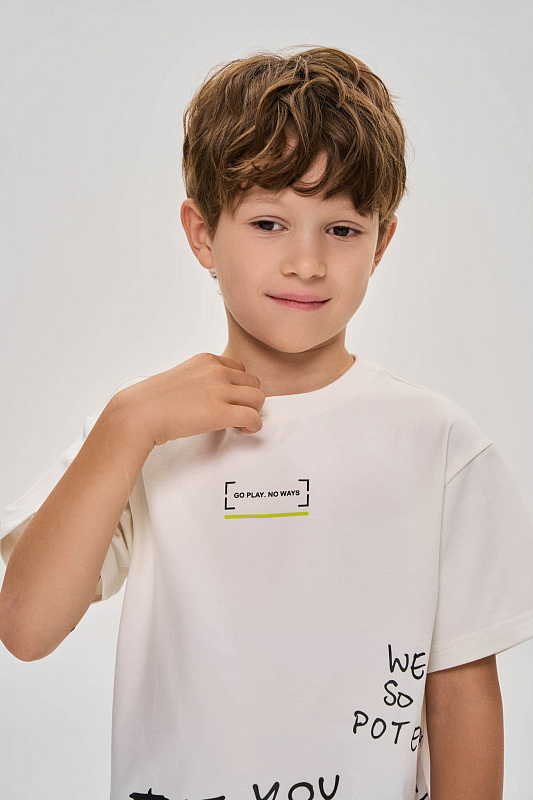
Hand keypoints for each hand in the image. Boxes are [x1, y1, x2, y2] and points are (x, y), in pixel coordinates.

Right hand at [115, 352, 265, 448]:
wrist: (139, 413)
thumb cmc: (154, 401)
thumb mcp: (182, 377)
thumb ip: (201, 380)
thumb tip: (213, 395)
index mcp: (207, 360)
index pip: (241, 369)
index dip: (239, 388)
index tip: (231, 400)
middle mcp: (217, 371)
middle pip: (254, 383)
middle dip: (248, 400)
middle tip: (237, 413)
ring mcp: (220, 390)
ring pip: (258, 398)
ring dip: (253, 412)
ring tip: (239, 423)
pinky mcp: (220, 412)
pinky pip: (253, 417)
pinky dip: (254, 426)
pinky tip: (243, 430)